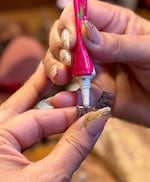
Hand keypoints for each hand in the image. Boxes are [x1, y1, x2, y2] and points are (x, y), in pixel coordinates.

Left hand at [0, 63, 109, 180]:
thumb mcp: (49, 179)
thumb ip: (73, 147)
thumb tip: (97, 118)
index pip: (38, 117)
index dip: (67, 113)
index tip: (88, 111)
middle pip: (20, 105)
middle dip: (41, 86)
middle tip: (58, 70)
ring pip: (17, 116)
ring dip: (38, 101)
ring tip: (51, 82)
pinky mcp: (1, 154)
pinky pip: (17, 131)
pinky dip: (34, 123)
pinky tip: (44, 114)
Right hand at [44, 1, 149, 125]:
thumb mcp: (147, 50)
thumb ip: (117, 43)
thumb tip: (86, 33)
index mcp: (114, 26)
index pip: (82, 13)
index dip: (70, 23)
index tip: (71, 41)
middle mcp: (98, 47)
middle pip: (66, 38)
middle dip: (60, 48)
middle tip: (66, 61)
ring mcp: (93, 70)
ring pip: (64, 64)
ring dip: (57, 69)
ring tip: (61, 76)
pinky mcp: (92, 91)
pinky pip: (75, 92)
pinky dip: (67, 96)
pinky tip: (63, 99)